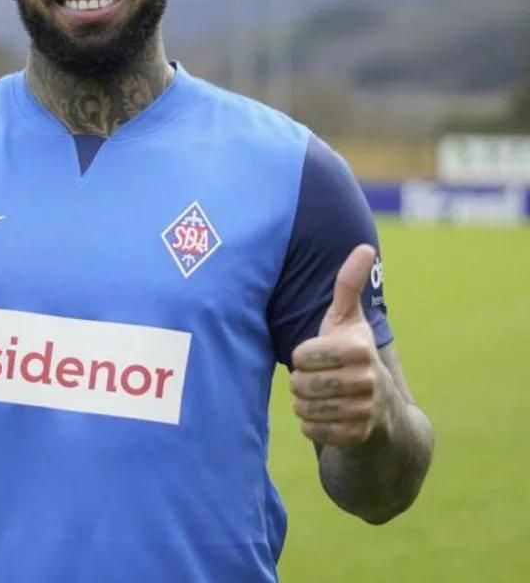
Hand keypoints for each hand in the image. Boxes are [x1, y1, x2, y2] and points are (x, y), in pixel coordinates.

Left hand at [290, 244, 394, 447]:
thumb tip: (364, 246)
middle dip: (301, 383)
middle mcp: (367, 380)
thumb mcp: (349, 321)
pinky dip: (312, 426)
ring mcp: (365, 411)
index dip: (303, 357)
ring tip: (323, 398)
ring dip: (305, 405)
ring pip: (303, 409)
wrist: (383, 413)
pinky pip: (311, 431)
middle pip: (300, 384)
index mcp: (359, 349)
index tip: (320, 357)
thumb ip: (349, 285)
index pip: (300, 356)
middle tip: (319, 380)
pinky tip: (328, 418)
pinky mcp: (357, 437)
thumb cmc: (352, 356)